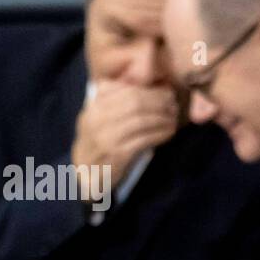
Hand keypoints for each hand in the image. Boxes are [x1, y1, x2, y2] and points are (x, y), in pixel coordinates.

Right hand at [71, 79, 177, 193]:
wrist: (86, 172)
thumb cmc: (99, 142)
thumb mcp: (100, 117)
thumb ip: (117, 101)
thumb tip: (151, 87)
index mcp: (94, 105)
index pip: (125, 90)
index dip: (150, 90)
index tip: (166, 92)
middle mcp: (97, 119)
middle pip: (135, 102)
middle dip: (159, 101)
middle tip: (174, 104)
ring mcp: (106, 137)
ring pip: (141, 120)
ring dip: (162, 118)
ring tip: (174, 118)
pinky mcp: (117, 154)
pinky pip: (144, 139)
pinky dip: (160, 134)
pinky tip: (169, 132)